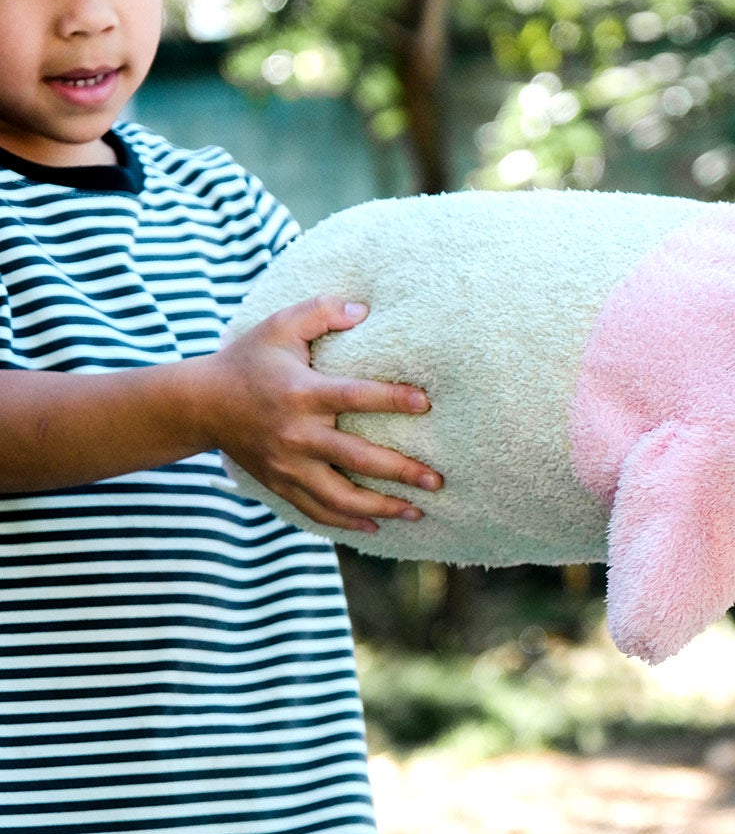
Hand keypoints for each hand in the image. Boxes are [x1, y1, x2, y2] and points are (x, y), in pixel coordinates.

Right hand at [203, 295, 442, 532]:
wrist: (200, 404)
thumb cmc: (249, 360)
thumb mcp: (279, 325)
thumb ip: (321, 310)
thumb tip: (364, 309)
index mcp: (302, 394)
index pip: (355, 397)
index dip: (392, 399)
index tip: (426, 403)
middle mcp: (296, 434)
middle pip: (356, 458)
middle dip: (400, 472)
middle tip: (436, 480)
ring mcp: (287, 465)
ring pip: (339, 497)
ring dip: (381, 507)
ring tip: (417, 510)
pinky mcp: (280, 484)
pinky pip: (317, 511)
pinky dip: (347, 523)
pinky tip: (377, 525)